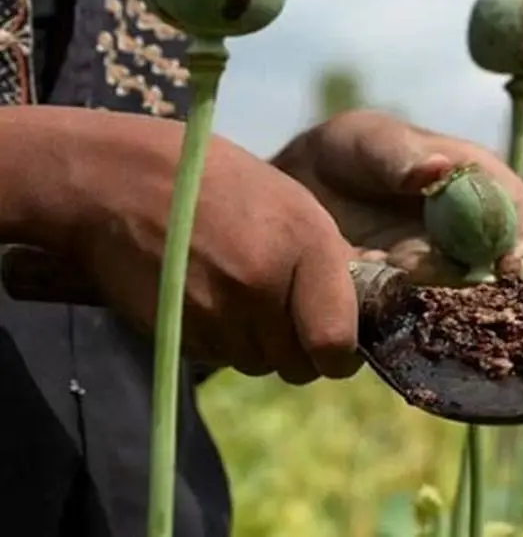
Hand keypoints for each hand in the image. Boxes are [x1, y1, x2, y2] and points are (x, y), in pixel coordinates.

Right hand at [2, 106, 361, 383]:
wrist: (122, 186)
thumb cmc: (220, 186)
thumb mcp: (292, 204)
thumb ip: (331, 259)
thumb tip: (369, 300)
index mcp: (307, 246)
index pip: (337, 343)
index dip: (342, 354)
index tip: (338, 346)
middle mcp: (264, 285)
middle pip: (300, 365)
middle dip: (300, 350)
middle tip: (287, 314)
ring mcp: (219, 313)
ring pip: (261, 365)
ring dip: (260, 345)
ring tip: (241, 294)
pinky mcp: (181, 334)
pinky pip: (221, 358)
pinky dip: (224, 340)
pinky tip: (211, 298)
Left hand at [271, 109, 522, 285]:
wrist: (297, 191)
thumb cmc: (346, 152)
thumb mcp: (367, 140)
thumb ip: (399, 155)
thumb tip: (440, 168)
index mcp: (481, 184)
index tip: (503, 264)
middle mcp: (471, 233)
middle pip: (497, 269)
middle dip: (462, 276)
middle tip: (406, 263)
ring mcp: (443, 269)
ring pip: (458, 298)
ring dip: (421, 292)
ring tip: (371, 265)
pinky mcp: (410, 299)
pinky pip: (418, 316)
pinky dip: (393, 308)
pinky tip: (359, 284)